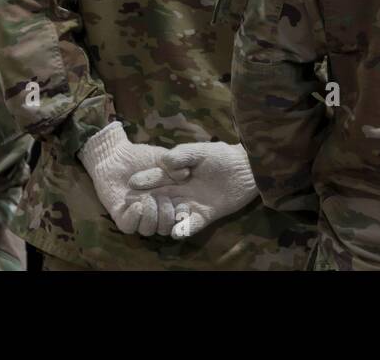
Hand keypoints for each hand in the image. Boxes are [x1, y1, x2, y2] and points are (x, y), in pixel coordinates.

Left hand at [78, 123, 178, 236]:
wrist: (116, 154)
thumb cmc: (145, 155)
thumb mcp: (168, 158)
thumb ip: (181, 163)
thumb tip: (185, 173)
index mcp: (172, 201)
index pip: (183, 218)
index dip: (187, 221)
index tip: (186, 207)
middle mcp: (156, 212)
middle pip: (166, 227)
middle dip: (167, 217)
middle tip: (164, 199)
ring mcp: (139, 215)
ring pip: (148, 229)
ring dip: (151, 217)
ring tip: (148, 199)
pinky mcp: (121, 215)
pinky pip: (129, 226)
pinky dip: (134, 218)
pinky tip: (137, 205)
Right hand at [128, 141, 259, 239]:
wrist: (247, 167)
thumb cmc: (221, 155)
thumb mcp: (199, 150)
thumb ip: (180, 155)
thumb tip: (165, 164)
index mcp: (176, 174)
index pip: (156, 178)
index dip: (145, 180)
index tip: (132, 183)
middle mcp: (181, 191)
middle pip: (160, 198)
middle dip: (148, 202)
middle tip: (138, 205)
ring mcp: (192, 204)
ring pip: (172, 213)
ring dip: (164, 217)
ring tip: (158, 217)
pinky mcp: (205, 215)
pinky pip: (191, 224)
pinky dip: (184, 228)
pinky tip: (177, 230)